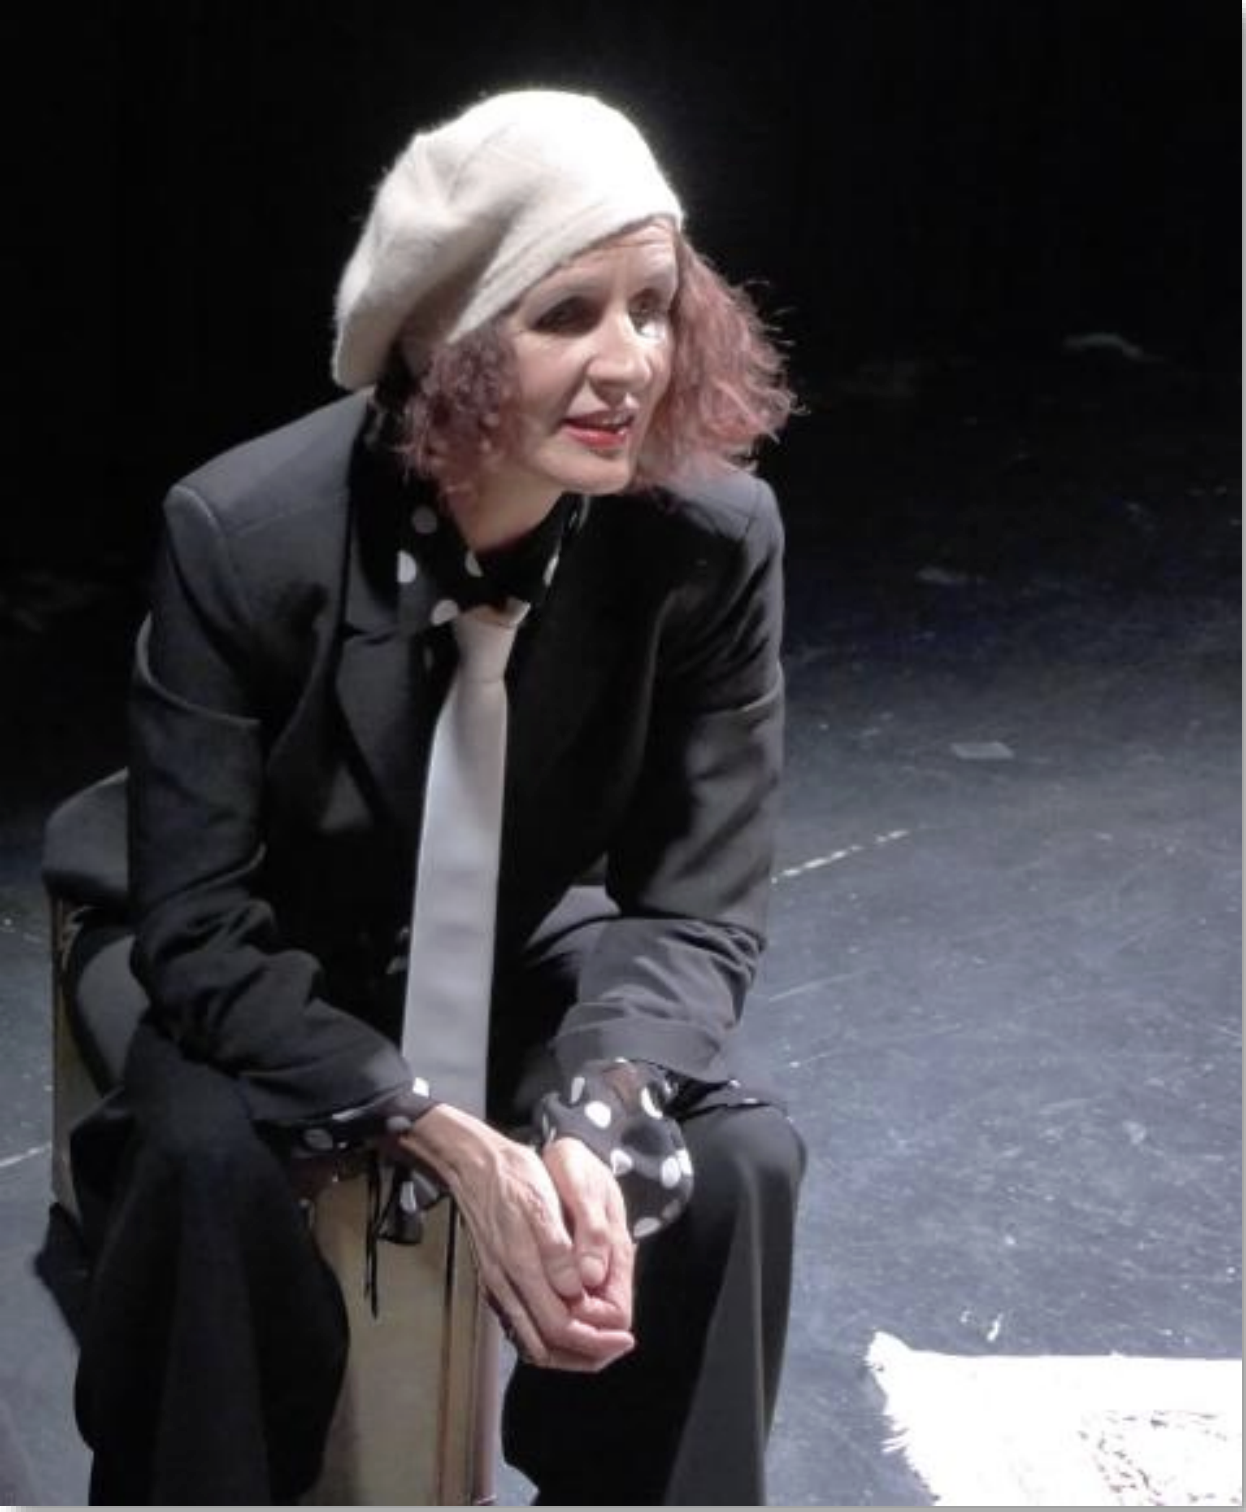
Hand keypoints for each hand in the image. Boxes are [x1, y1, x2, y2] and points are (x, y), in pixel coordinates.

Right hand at [394, 1106, 634, 1371]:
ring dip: (568, 1350)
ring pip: (532, 1341)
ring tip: (598, 1342)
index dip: (595, 1339)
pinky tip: (567, 1323)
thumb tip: (576, 1292)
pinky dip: (547, 1335)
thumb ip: (557, 1252)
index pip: (561, 1327)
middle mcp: (506, 1285)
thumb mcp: (541, 1205)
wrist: (474, 1164)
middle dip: (585, 1355)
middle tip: (616, 1346)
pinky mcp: (495, 1280)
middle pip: (546, 1347)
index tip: (624, 1336)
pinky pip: (521, 1325)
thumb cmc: (514, 1178)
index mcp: (521, 1267)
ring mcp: (498, 1286)